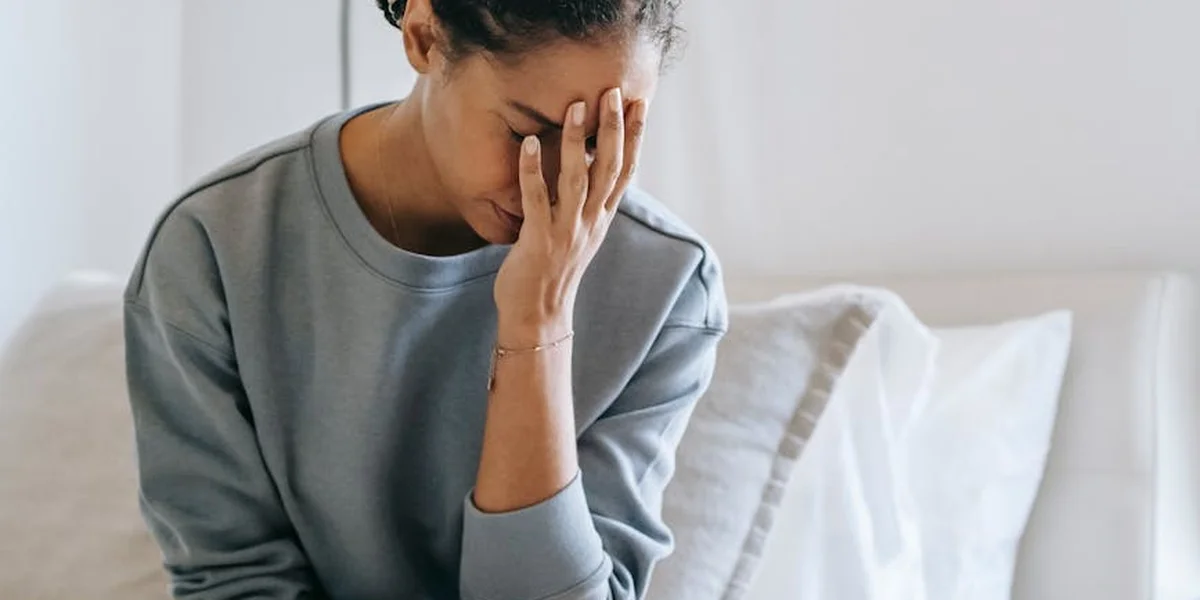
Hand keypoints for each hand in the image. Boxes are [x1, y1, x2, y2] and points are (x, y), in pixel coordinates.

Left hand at [493, 88, 646, 345]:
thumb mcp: (581, 235)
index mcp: (602, 218)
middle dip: (614, 128)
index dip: (635, 136)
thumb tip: (593, 173)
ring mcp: (567, 231)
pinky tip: (529, 143)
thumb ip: (588, 205)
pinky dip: (533, 170)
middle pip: (610, 168)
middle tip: (614, 92)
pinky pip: (537, 199)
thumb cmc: (553, 273)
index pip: (625, 171)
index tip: (641, 103)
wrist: (538, 317)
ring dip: (578, 141)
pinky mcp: (539, 239)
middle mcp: (591, 222)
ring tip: (576, 106)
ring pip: (578, 178)